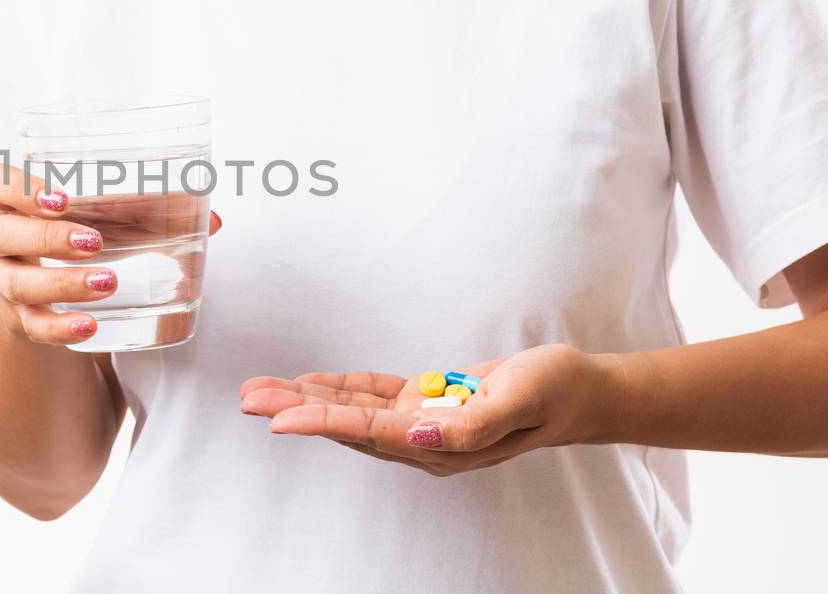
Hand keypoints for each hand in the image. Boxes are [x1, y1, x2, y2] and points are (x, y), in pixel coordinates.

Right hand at [0, 163, 221, 345]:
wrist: (43, 284)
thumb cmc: (77, 229)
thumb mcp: (103, 211)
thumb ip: (152, 209)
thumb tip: (212, 218)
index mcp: (7, 197)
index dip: (18, 188)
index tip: (60, 196)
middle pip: (0, 235)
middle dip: (47, 238)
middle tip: (95, 242)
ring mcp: (3, 278)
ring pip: (16, 284)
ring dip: (62, 284)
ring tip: (108, 282)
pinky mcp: (20, 316)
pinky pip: (32, 326)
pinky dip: (60, 328)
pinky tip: (90, 326)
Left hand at [238, 344, 616, 475]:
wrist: (579, 389)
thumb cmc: (553, 392)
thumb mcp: (518, 401)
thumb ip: (468, 423)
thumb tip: (415, 432)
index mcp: (442, 444)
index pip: (368, 432)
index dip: (320, 423)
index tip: (277, 419)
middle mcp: (422, 439)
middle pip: (346, 425)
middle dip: (294, 411)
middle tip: (248, 399)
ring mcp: (421, 422)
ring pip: (351, 410)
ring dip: (305, 399)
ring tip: (260, 391)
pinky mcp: (425, 403)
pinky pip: (371, 395)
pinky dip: (338, 388)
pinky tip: (308, 383)